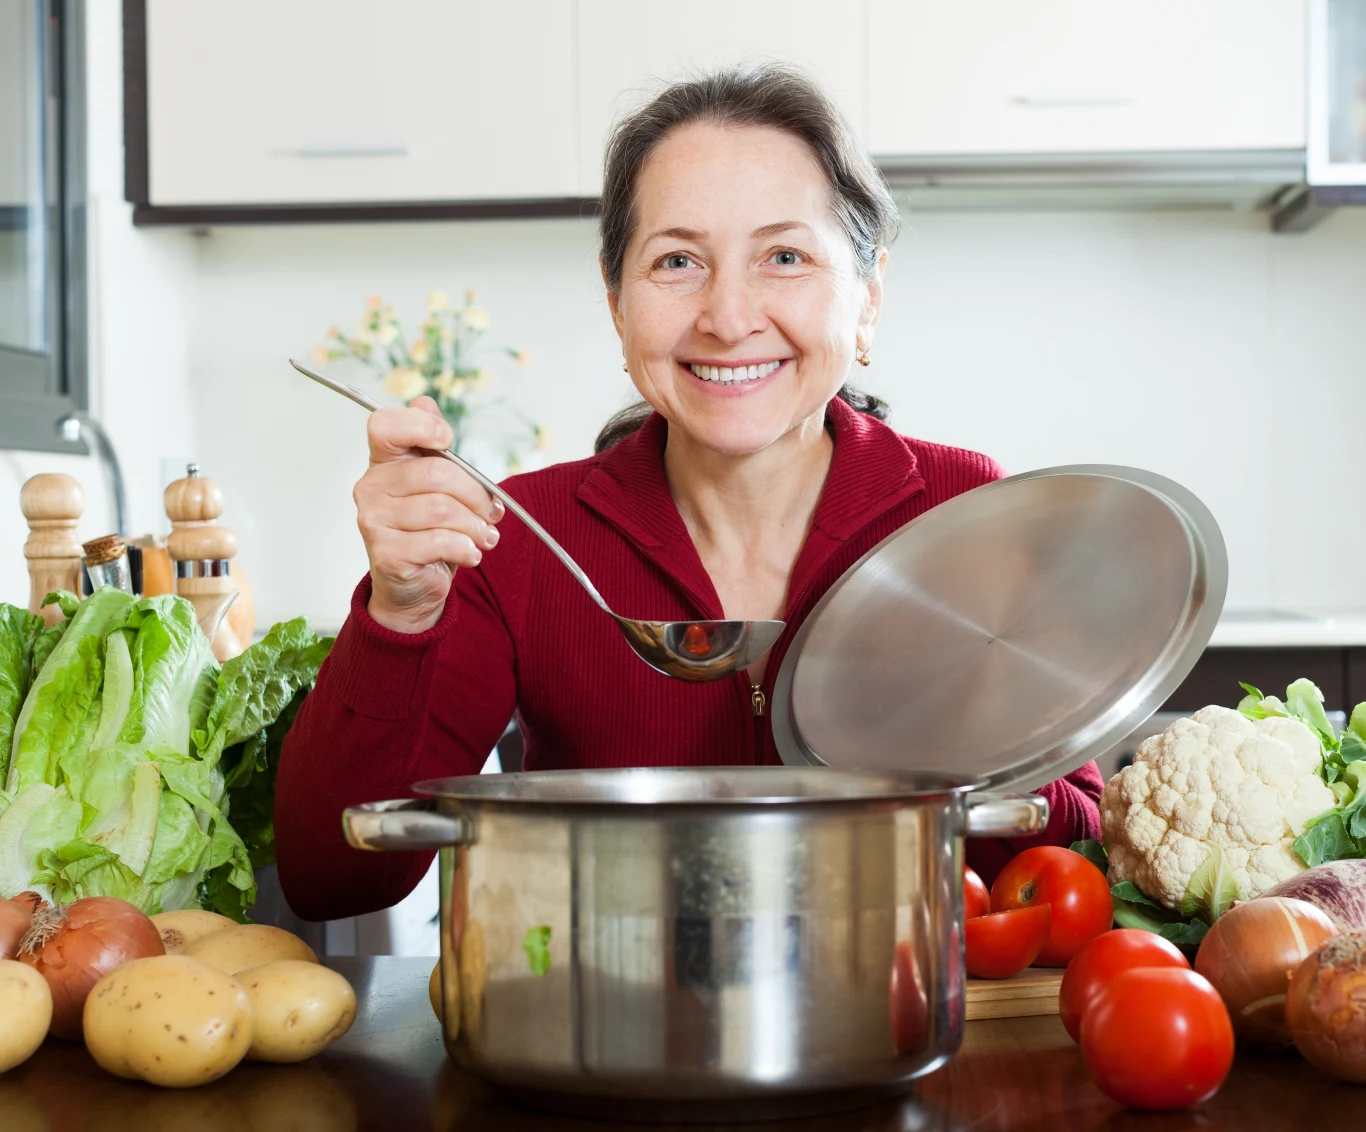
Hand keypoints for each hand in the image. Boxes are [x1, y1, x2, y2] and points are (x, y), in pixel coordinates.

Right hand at [353, 396, 504, 632]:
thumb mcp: (437, 485)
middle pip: (436, 473)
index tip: (448, 442)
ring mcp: (374, 521)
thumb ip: (434, 447)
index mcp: (383, 461)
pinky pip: (439, 542)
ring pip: (442, 510)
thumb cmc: (428, 530)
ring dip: (475, 525)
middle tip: (491, 511)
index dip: (421, 426)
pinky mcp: (386, 553)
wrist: (413, 584)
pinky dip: (466, 548)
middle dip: (475, 494)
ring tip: (485, 536)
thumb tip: (427, 404)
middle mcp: (371, 487)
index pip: (385, 426)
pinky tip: (470, 553)